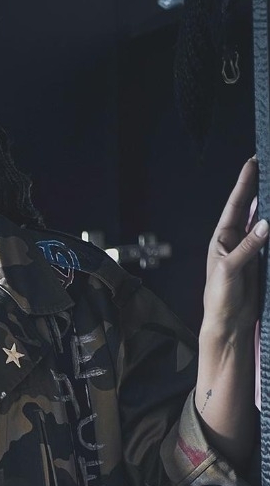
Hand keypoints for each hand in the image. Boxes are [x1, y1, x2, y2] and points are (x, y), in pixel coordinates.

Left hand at [202, 156, 267, 332]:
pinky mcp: (262, 261)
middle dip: (259, 187)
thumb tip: (265, 224)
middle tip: (267, 164)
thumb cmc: (219, 298)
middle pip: (250, 208)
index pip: (235, 206)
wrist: (229, 322)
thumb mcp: (229, 270)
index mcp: (221, 239)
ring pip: (264, 222)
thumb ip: (247, 248)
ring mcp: (250, 249)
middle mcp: (235, 241)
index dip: (244, 184)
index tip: (252, 163)